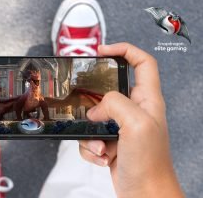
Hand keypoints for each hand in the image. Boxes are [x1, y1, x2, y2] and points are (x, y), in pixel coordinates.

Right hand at [78, 43, 183, 196]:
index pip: (142, 63)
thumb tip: (96, 108)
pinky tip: (102, 156)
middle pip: (110, 89)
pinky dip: (90, 147)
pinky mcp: (110, 141)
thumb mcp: (136, 124)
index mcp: (147, 100)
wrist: (145, 194)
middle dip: (94, 97)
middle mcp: (135, 110)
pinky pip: (90, 136)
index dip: (124, 50)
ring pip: (94, 115)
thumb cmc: (150, 164)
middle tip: (84, 100)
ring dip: (90, 131)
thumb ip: (115, 103)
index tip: (103, 51)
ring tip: (102, 145)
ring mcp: (121, 127)